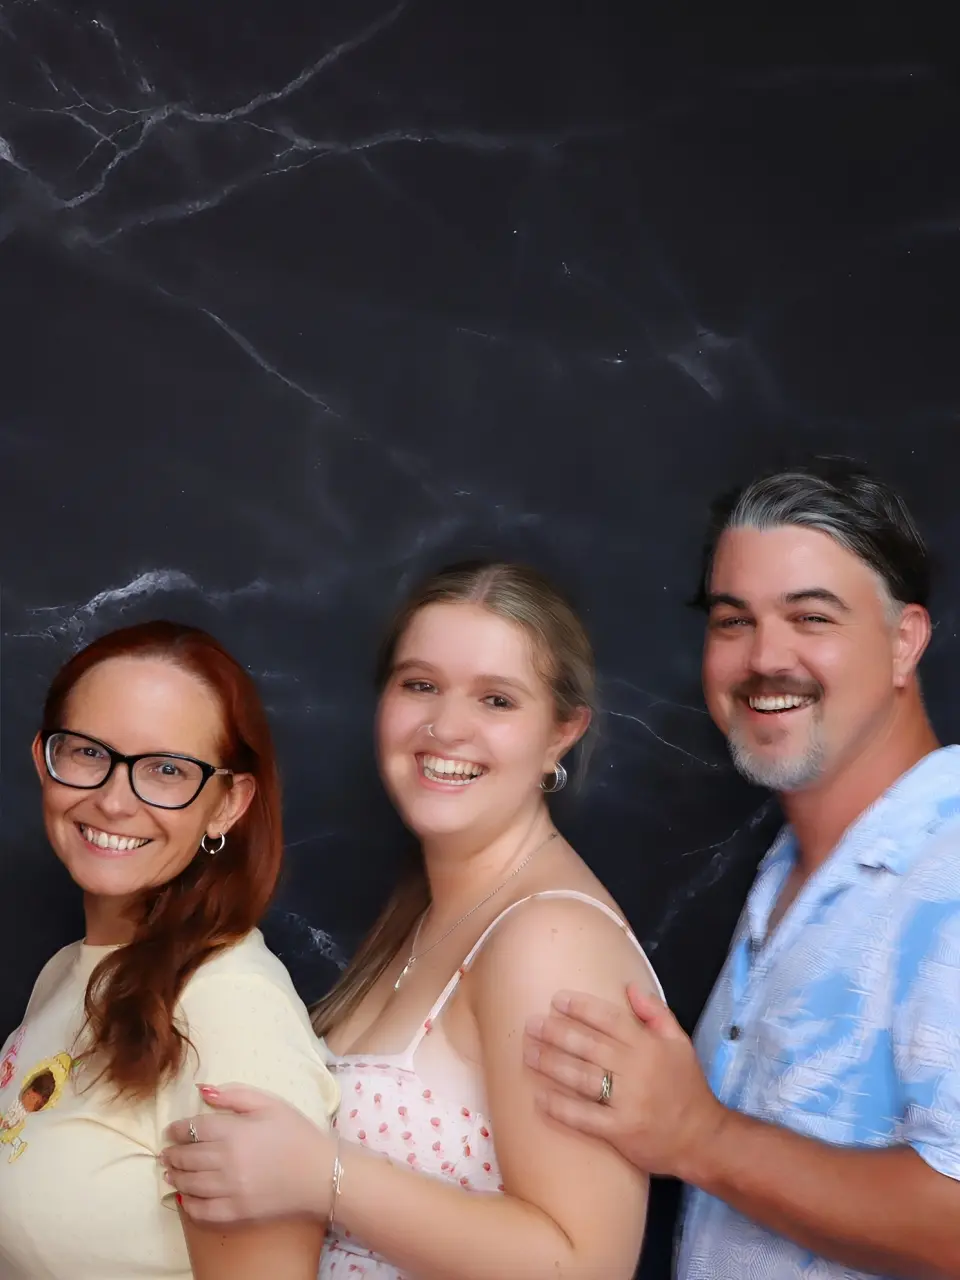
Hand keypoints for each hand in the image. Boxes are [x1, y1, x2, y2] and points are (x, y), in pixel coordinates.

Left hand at [161, 1083, 334, 1224]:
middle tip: (165, 1152)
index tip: (171, 1130)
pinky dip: (188, 1205)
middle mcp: (226, 1162)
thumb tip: (202, 1090)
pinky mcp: (236, 1213)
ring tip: (170, 1172)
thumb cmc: (296, 1133)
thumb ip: (235, 1094)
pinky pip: (201, 1211)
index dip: (177, 1129)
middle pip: (187, 1158)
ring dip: (175, 1177)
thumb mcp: (270, 1103)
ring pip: (190, 1184)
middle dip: (172, 1154)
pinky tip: (185, 1197)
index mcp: (234, 1131)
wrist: (321, 1173)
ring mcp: (229, 1190)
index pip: (193, 1129)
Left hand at [524, 983, 728, 1182]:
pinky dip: (560, 1107)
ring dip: (551, 1064)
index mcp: (648, 1046)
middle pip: (588, 1046)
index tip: (556, 1000)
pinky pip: (584, 1116)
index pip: (609, 1020)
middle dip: (556, 1033)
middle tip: (531, 1024)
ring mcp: (626, 1102)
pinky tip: (539, 1097)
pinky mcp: (619, 1131)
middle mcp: (635, 1070)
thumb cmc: (687, 1087)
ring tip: (528, 1053)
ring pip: (581, 1078)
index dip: (581, 1008)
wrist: (703, 1138)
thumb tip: (629, 987)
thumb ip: (655, 1012)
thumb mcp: (680, 1042)